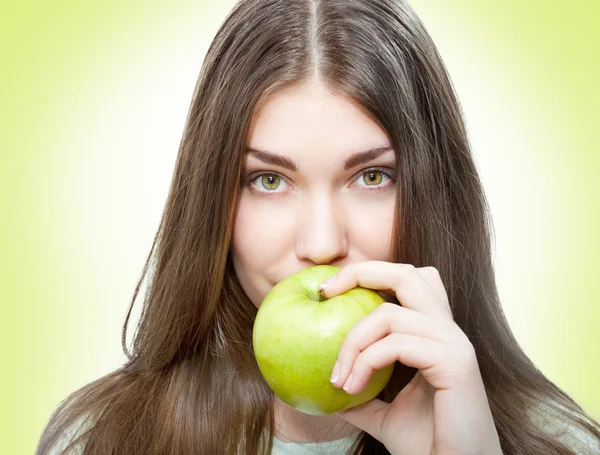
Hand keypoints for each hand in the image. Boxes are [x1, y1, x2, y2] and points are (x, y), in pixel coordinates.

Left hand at [319, 261, 501, 454]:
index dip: (368, 274)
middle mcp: (447, 331)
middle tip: (326, 292)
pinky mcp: (455, 362)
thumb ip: (361, 392)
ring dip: (352, 342)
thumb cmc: (426, 444)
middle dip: (361, 272)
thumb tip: (327, 384)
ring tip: (338, 378)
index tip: (328, 293)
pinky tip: (351, 388)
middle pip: (407, 273)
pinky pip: (396, 344)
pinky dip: (366, 361)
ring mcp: (454, 343)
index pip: (407, 281)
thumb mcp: (382, 413)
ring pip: (390, 313)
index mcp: (434, 335)